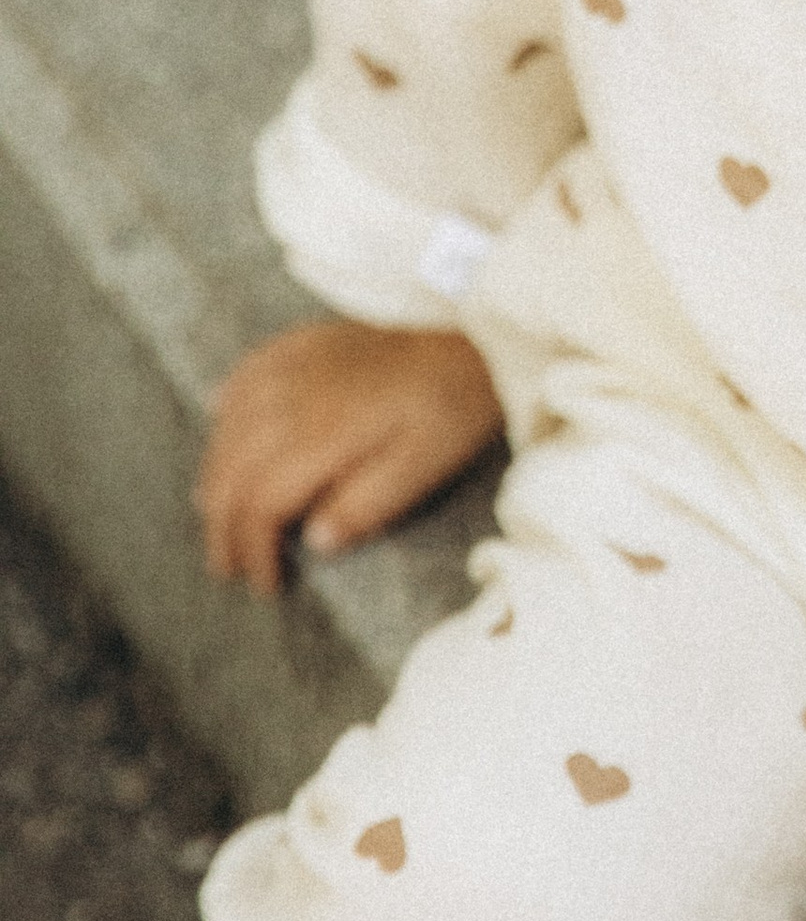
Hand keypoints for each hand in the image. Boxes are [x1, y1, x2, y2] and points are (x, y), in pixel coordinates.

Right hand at [196, 320, 502, 594]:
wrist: (474, 335)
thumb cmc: (453, 404)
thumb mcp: (425, 465)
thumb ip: (368, 505)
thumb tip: (316, 543)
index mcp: (320, 434)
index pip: (260, 504)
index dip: (254, 551)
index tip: (267, 586)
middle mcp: (290, 399)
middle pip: (230, 473)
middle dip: (222, 528)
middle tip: (230, 567)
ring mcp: (290, 366)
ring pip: (225, 430)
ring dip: (215, 478)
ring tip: (218, 517)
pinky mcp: (298, 344)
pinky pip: (241, 379)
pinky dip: (224, 413)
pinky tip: (221, 426)